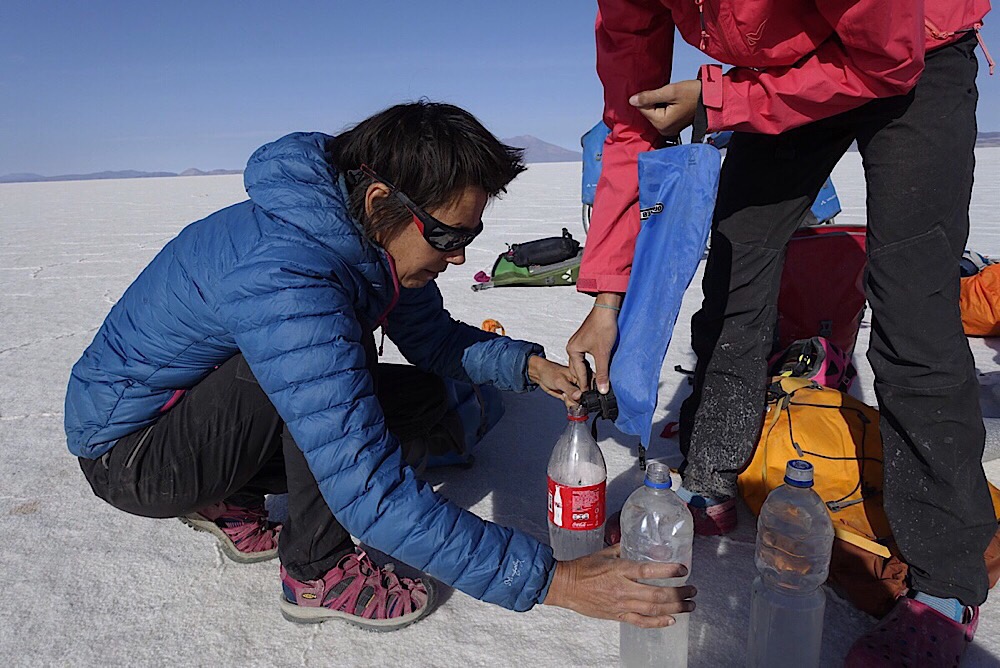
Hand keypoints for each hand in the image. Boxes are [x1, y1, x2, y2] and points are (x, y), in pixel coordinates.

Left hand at [527, 356, 581, 406]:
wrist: (541, 375)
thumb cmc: (549, 372)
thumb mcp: (560, 381)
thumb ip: (570, 389)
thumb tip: (579, 396)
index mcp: (583, 375)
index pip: (589, 389)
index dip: (583, 395)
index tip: (575, 396)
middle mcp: (582, 382)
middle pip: (586, 398)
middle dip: (576, 400)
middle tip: (566, 394)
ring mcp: (577, 389)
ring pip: (579, 403)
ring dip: (571, 402)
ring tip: (564, 394)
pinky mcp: (572, 395)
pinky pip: (574, 404)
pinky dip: (569, 404)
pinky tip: (564, 397)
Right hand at [543, 544, 695, 627]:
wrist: (565, 586)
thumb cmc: (582, 568)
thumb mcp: (604, 553)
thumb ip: (622, 549)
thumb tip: (636, 542)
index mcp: (620, 570)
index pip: (649, 571)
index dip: (669, 570)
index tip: (683, 569)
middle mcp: (623, 589)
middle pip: (658, 595)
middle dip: (679, 593)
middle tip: (692, 590)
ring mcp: (622, 604)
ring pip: (654, 609)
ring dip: (675, 608)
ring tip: (689, 605)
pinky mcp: (618, 615)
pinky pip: (641, 621)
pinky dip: (658, 622)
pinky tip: (671, 620)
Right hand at [567, 294, 620, 394]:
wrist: (607, 310)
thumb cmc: (602, 327)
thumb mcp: (603, 354)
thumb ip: (602, 373)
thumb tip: (602, 388)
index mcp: (572, 350)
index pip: (578, 373)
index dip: (584, 385)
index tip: (588, 396)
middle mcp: (573, 347)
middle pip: (577, 369)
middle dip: (584, 380)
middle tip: (592, 392)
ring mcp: (579, 343)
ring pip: (582, 363)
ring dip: (588, 372)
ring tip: (595, 383)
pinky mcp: (586, 340)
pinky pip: (585, 357)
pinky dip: (591, 365)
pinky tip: (597, 369)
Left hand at [630, 80, 701, 136]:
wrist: (710, 99)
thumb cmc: (693, 94)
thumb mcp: (670, 91)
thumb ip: (649, 96)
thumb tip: (632, 100)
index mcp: (661, 124)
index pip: (643, 108)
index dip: (650, 97)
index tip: (662, 93)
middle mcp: (663, 130)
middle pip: (648, 111)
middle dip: (654, 101)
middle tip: (669, 96)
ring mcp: (667, 130)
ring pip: (653, 112)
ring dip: (659, 103)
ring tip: (673, 99)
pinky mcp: (671, 126)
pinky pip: (660, 115)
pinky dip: (663, 107)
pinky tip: (673, 103)